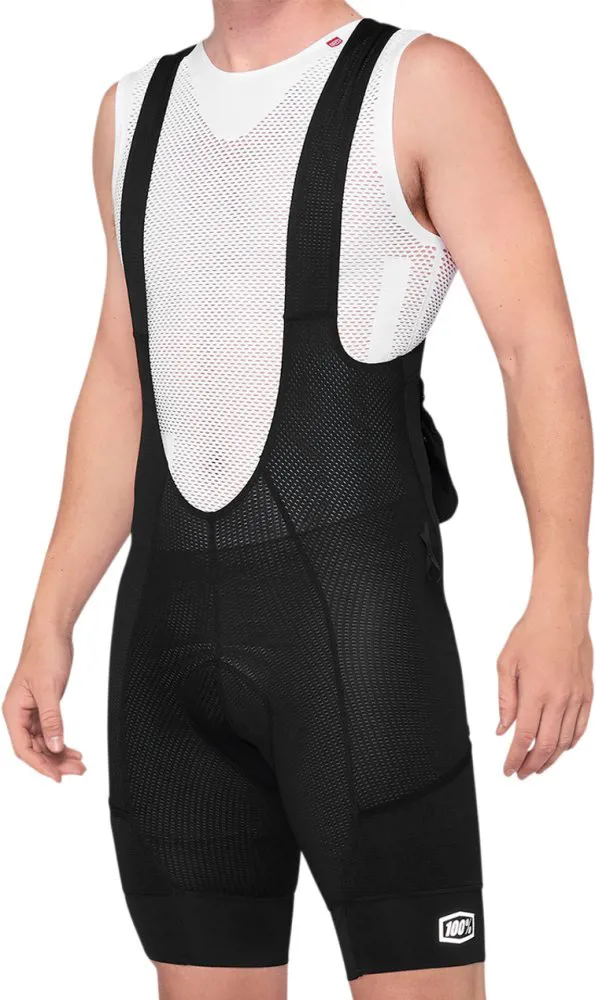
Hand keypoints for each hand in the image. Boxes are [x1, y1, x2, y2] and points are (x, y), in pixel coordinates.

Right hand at [3, 630, 85, 781]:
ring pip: (43, 742)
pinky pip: (49, 731)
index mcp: (13, 711)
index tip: (57, 777)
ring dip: (59, 754)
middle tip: (77, 770)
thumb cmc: (45, 653)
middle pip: (35, 748)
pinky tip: (71, 749)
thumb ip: (52, 719)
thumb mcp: (49, 688)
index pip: (24, 748)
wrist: (52, 633)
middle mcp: (19, 714)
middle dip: (55, 762)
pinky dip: (60, 741)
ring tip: (78, 764)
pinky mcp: (42, 706)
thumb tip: (54, 746)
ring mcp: (31, 711)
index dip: (40, 765)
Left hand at [497, 592, 592, 777]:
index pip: (524, 737)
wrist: (561, 615)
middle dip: (531, 764)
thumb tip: (503, 727)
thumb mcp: (506, 664)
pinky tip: (561, 748)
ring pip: (565, 741)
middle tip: (521, 772)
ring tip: (538, 765)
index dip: (515, 758)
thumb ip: (505, 699)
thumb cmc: (532, 633)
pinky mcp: (587, 693)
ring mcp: (576, 697)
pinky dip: (570, 743)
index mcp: (535, 691)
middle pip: (546, 746)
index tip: (509, 768)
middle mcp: (559, 698)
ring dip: (551, 758)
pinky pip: (581, 727)